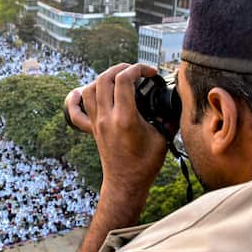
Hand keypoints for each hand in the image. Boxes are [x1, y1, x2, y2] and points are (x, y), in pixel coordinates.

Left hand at [79, 63, 168, 196]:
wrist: (126, 183)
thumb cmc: (145, 164)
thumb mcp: (163, 137)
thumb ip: (170, 117)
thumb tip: (176, 100)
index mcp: (125, 118)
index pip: (124, 80)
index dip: (139, 69)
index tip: (151, 73)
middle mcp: (107, 118)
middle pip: (104, 79)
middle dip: (121, 68)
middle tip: (135, 71)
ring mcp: (96, 123)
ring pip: (89, 89)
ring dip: (103, 78)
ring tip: (117, 78)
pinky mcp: (92, 129)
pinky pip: (76, 112)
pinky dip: (75, 99)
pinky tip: (80, 92)